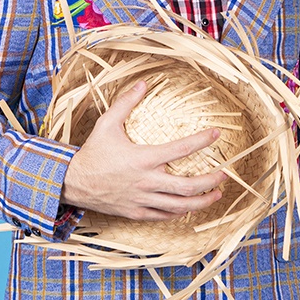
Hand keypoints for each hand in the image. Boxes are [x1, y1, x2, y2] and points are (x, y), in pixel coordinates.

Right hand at [61, 80, 228, 220]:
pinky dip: (180, 212)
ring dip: (202, 200)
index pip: (181, 149)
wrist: (74, 183)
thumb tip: (143, 82)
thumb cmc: (92, 152)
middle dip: (211, 181)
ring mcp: (143, 199)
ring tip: (216, 195)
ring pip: (180, 205)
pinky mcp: (137, 212)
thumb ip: (126, 102)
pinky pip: (164, 216)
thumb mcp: (107, 124)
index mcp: (143, 158)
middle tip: (225, 175)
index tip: (217, 133)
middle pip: (188, 186)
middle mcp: (147, 181)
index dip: (202, 140)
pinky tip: (189, 206)